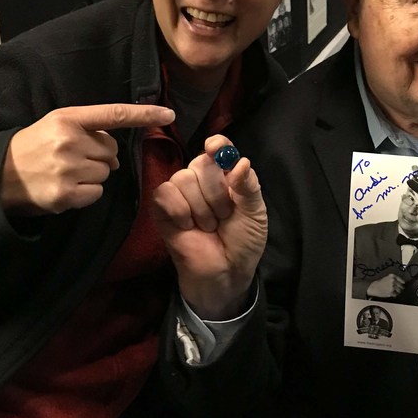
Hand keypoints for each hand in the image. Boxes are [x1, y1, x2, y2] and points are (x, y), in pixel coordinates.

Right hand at [2, 103, 174, 215]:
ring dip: (93, 175)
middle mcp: (69, 141)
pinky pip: (97, 193)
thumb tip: (117, 149)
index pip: (113, 114)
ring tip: (67, 173)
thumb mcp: (56, 125)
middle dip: (100, 157)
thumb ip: (88, 128)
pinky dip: (87, 193)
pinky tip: (67, 188)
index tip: (168, 114)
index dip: (143, 114)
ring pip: (107, 173)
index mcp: (67, 119)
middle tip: (74, 158)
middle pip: (113, 151)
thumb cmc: (34, 147)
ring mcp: (67, 169)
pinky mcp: (65, 194)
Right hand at [152, 135, 266, 319]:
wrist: (226, 271)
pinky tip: (187, 226)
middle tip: (224, 216)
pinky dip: (179, 210)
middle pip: (201, 163)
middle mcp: (202, 179)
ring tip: (208, 226)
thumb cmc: (243, 241)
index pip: (219, 148)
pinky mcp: (162, 207)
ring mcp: (181, 192)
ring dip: (200, 208)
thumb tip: (241, 162)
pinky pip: (165, 192)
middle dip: (216, 193)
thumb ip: (248, 186)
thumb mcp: (255, 213)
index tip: (215, 148)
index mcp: (226, 175)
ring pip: (183, 178)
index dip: (217, 146)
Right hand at [366, 273, 404, 298]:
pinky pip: (395, 295)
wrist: (374, 287)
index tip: (403, 283)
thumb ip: (394, 279)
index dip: (402, 282)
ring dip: (397, 292)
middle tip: (398, 289)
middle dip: (400, 288)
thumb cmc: (380, 282)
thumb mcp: (387, 278)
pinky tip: (390, 293)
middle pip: (401, 286)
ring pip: (399, 291)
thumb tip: (401, 283)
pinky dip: (394, 295)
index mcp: (392, 276)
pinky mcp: (391, 292)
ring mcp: (392, 287)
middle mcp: (393, 281)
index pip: (400, 280)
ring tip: (393, 291)